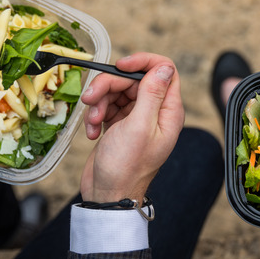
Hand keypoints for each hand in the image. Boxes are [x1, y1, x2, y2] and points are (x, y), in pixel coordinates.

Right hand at [79, 53, 183, 202]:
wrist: (108, 195)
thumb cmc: (126, 167)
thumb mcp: (139, 126)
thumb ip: (152, 94)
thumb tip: (164, 67)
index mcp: (168, 112)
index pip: (165, 70)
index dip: (142, 62)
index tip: (120, 66)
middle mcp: (155, 113)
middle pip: (133, 79)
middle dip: (109, 86)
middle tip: (90, 98)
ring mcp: (136, 119)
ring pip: (116, 92)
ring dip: (99, 103)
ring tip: (93, 123)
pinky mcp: (119, 126)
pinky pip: (106, 107)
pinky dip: (96, 116)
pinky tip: (92, 133)